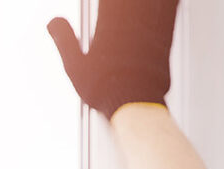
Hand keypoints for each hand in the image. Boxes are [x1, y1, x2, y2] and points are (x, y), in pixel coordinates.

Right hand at [47, 0, 179, 119]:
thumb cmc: (107, 90)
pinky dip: (167, 2)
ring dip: (139, 3)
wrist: (137, 104)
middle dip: (120, 3)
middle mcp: (133, 20)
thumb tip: (53, 21)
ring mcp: (152, 26)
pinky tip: (167, 1)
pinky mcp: (166, 34)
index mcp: (110, 23)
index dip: (103, 1)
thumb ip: (64, 40)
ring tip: (131, 4)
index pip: (107, 0)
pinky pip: (170, 6)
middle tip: (110, 4)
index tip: (98, 2)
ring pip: (150, 0)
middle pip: (128, 0)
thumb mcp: (74, 66)